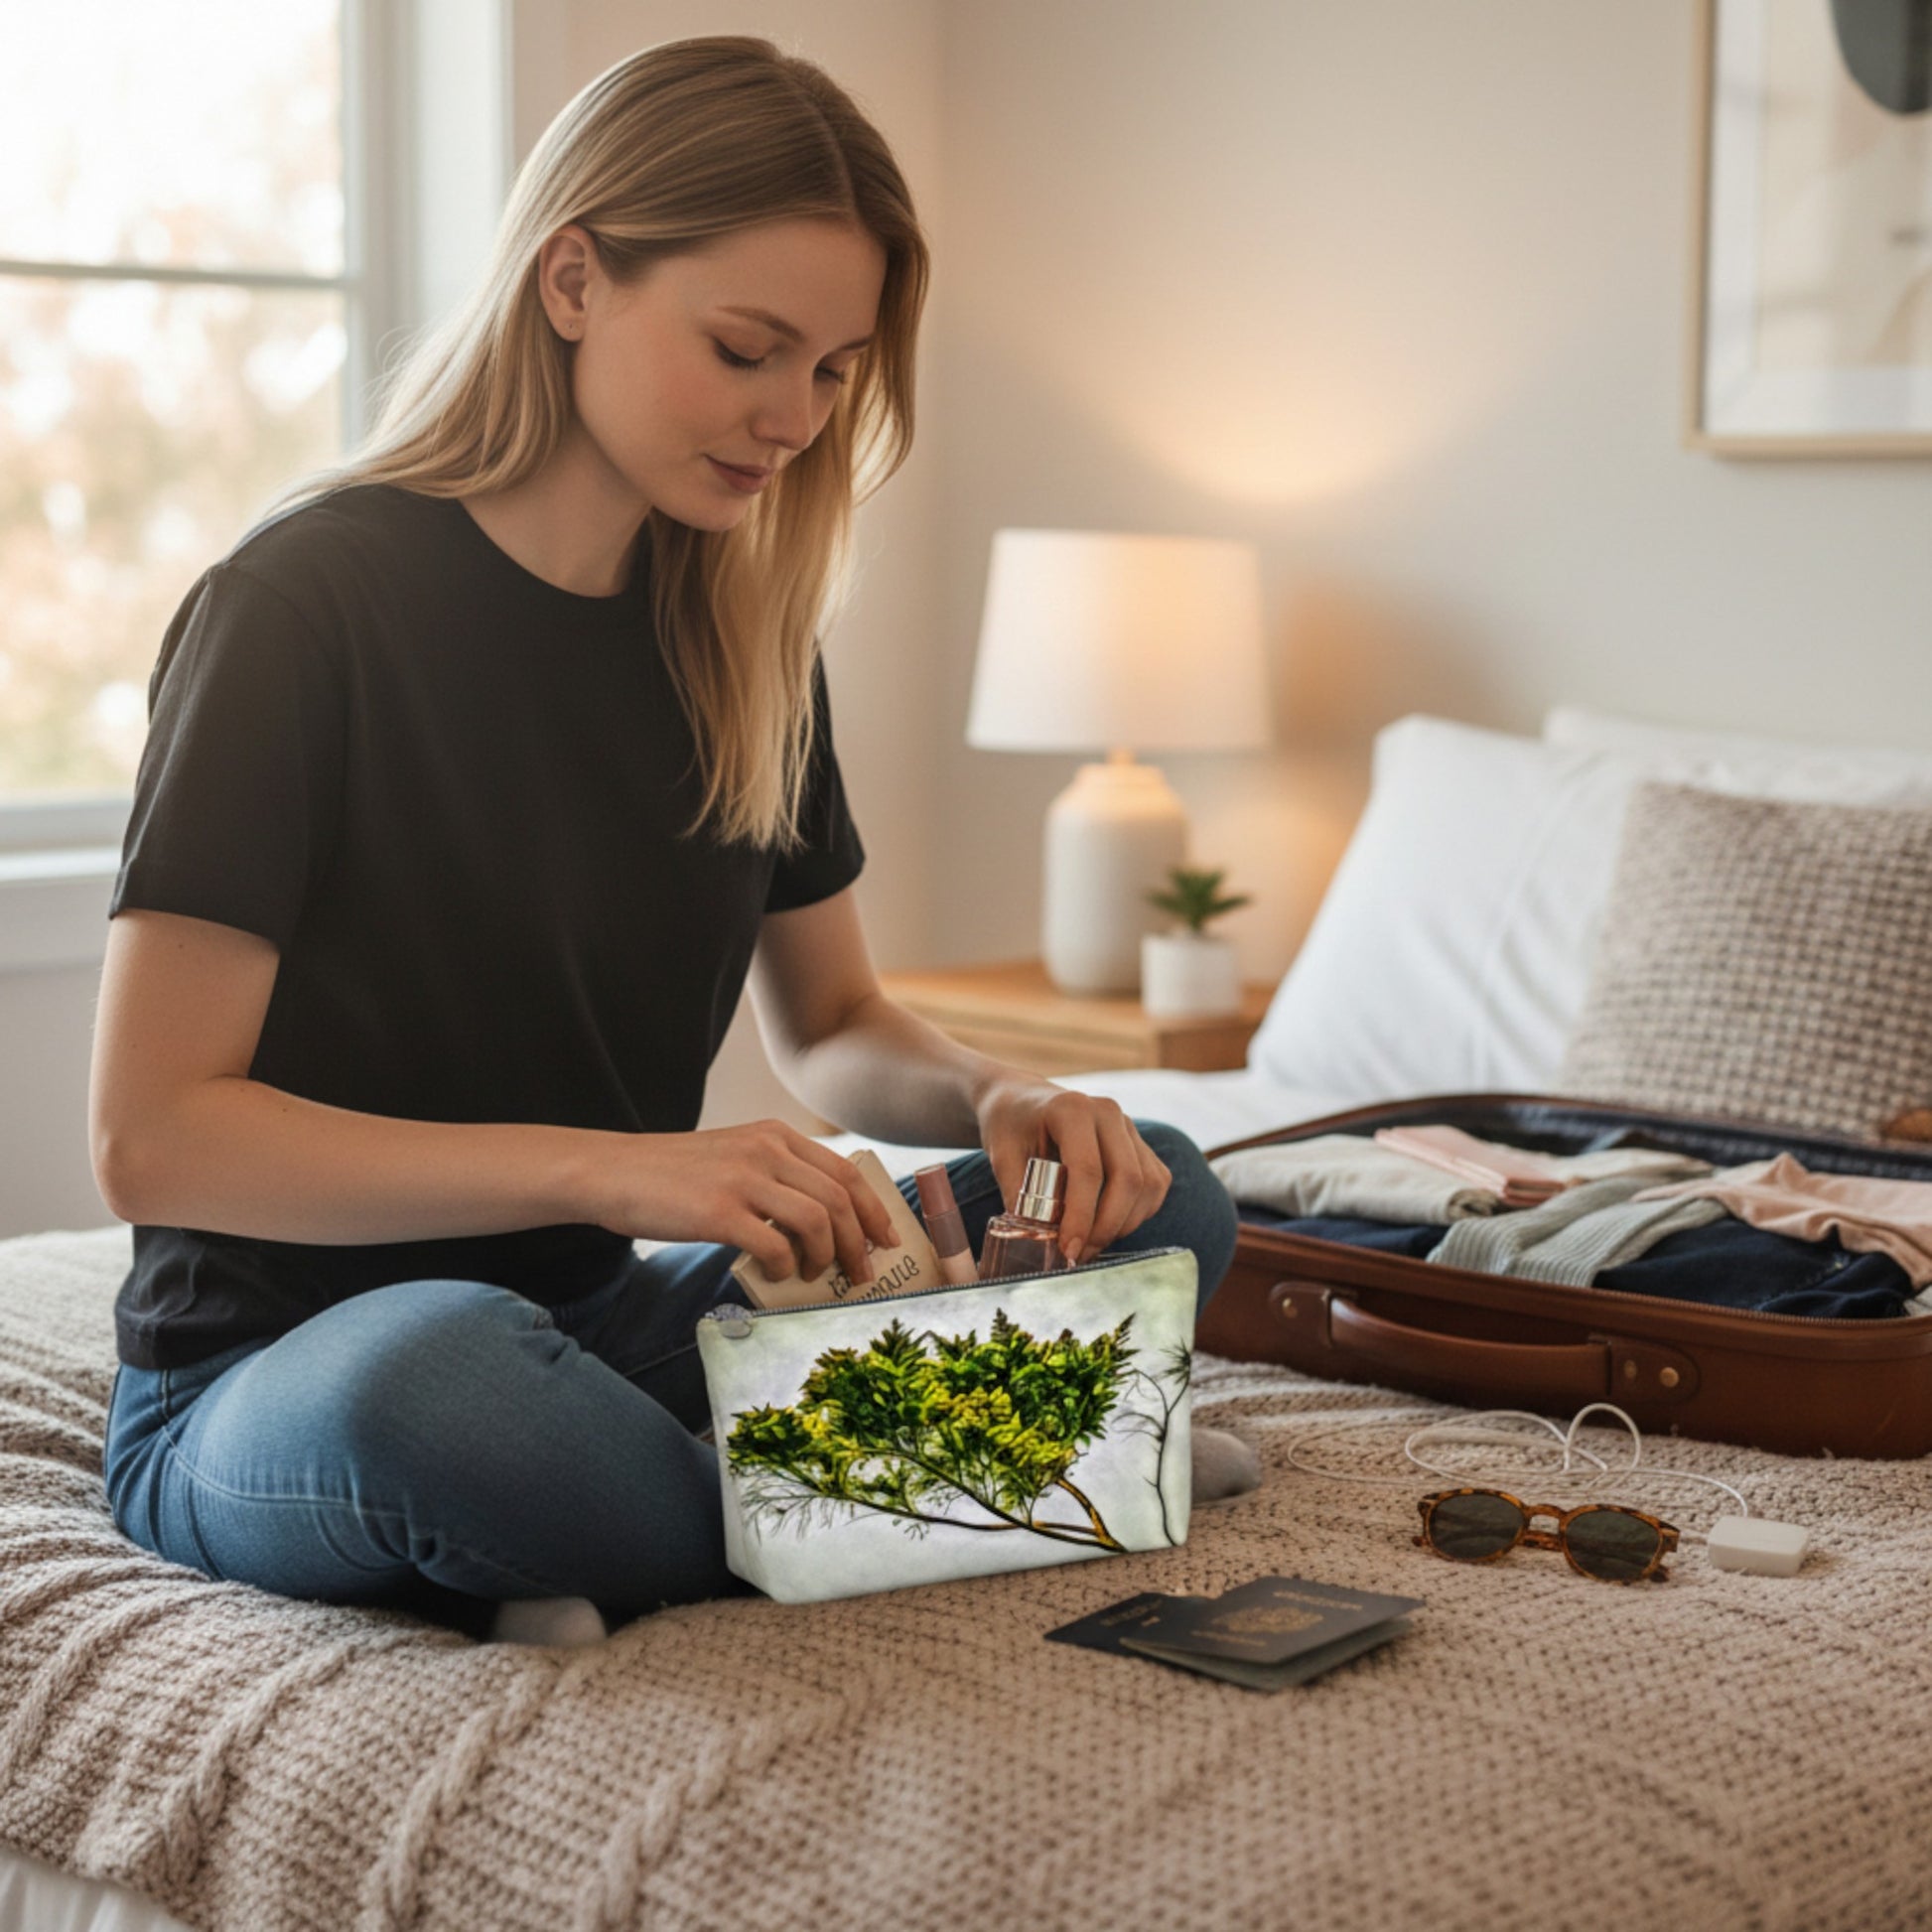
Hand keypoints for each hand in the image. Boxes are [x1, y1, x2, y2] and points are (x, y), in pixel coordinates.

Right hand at [582, 1120, 900, 1285]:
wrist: (612, 1172)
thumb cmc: (673, 1175)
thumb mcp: (734, 1155)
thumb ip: (775, 1174)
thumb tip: (821, 1223)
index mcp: (775, 1135)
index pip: (846, 1172)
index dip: (874, 1209)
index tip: (886, 1238)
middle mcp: (766, 1150)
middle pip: (841, 1199)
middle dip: (860, 1242)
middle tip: (862, 1273)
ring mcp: (744, 1179)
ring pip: (818, 1222)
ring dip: (825, 1258)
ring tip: (813, 1275)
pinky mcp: (719, 1212)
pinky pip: (776, 1246)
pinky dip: (785, 1268)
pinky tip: (775, 1275)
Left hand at [975, 1077, 1171, 1264]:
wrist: (1022, 1101)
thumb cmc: (1010, 1125)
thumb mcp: (1001, 1155)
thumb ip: (1018, 1196)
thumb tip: (1036, 1242)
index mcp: (1072, 1109)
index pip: (1088, 1169)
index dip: (1082, 1216)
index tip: (1067, 1249)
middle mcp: (1109, 1113)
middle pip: (1128, 1179)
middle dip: (1106, 1227)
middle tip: (1078, 1254)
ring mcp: (1129, 1128)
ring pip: (1147, 1185)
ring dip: (1123, 1224)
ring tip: (1089, 1244)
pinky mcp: (1140, 1145)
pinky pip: (1154, 1186)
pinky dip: (1137, 1214)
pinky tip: (1108, 1226)